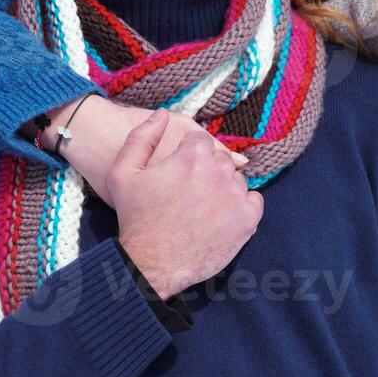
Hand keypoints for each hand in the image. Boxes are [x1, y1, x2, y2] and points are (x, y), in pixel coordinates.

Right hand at [108, 109, 263, 298]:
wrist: (151, 263)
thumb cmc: (136, 217)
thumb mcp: (123, 172)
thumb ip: (143, 136)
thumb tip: (162, 113)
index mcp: (193, 154)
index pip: (201, 143)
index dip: (188, 158)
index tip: (178, 177)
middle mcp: (219, 170)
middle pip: (221, 160)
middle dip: (207, 172)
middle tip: (188, 195)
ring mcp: (236, 195)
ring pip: (236, 181)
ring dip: (224, 189)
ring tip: (202, 209)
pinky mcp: (248, 218)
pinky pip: (253, 200)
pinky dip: (241, 207)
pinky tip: (220, 217)